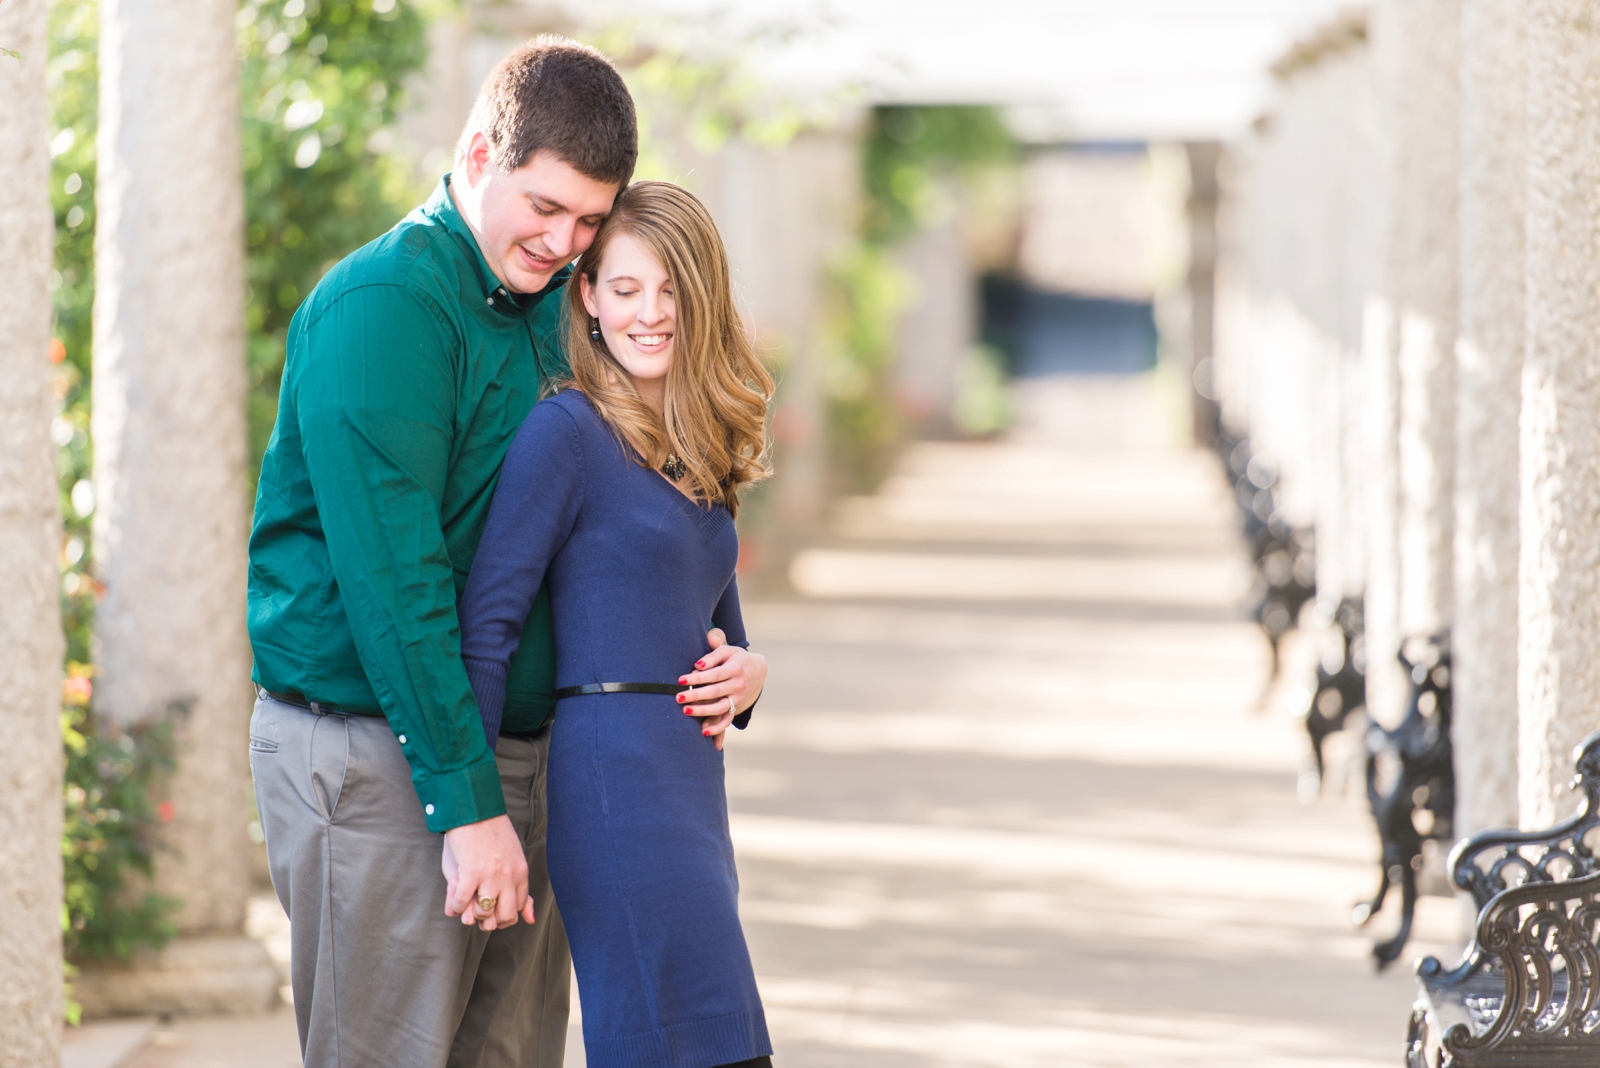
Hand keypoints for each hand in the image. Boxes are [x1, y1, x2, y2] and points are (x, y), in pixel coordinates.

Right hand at [442, 815, 534, 930]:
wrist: (475, 811)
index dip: (503, 915)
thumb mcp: (513, 859)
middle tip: (479, 913)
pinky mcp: (471, 872)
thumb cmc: (492, 834)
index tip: (492, 910)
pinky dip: (457, 906)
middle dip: (491, 921)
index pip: (518, 908)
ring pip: (485, 913)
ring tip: (467, 905)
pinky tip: (456, 900)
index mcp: (521, 872)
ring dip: (472, 914)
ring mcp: (491, 875)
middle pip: (505, 916)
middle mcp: (509, 876)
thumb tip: (531, 920)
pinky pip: (463, 902)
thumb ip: (521, 889)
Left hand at [678, 628, 766, 750]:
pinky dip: (717, 728)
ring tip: (685, 710)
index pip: (714, 674)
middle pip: (715, 692)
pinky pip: (727, 720)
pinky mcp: (737, 708)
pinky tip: (703, 731)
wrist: (758, 671)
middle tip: (678, 697)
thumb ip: (714, 651)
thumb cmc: (736, 658)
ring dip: (703, 711)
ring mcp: (738, 698)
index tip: (681, 680)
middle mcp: (738, 685)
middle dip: (696, 695)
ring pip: (720, 708)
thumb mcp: (728, 650)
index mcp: (735, 668)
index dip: (698, 678)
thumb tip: (699, 661)